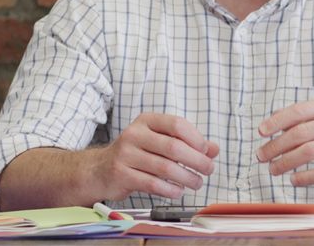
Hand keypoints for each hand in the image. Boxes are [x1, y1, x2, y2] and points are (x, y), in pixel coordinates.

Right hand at [93, 113, 218, 200]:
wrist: (99, 169)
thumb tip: (214, 149)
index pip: (176, 124)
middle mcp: (134, 134)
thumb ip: (187, 143)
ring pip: (165, 168)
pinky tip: (178, 191)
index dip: (196, 138)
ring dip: (187, 178)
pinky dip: (170, 189)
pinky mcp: (121, 174)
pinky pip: (153, 184)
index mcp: (146, 121)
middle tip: (208, 170)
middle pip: (173, 147)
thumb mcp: (159, 142)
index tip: (206, 151)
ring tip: (196, 183)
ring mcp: (125, 154)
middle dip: (196, 161)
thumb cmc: (135, 154)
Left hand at [255, 97, 313, 186]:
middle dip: (276, 145)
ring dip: (286, 162)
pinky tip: (295, 180)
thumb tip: (276, 123)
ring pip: (309, 151)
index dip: (276, 121)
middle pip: (300, 132)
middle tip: (262, 156)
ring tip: (274, 169)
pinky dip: (305, 177)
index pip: (299, 110)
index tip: (261, 132)